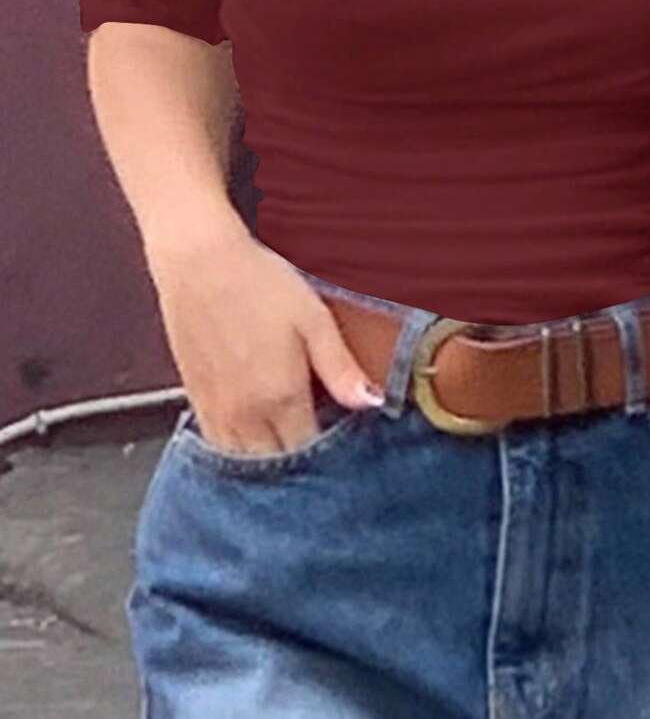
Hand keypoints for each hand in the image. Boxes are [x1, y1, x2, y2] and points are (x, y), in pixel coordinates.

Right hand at [148, 226, 383, 455]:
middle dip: (300, 468)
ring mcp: (216, 412)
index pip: (310, 451)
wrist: (199, 262)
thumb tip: (372, 403)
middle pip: (277, 466)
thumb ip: (341, 367)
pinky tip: (257, 437)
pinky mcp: (195, 401)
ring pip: (244, 464)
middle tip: (322, 454)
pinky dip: (238, 452)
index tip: (347, 448)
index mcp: (280, 397)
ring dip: (268, 463)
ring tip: (291, 446)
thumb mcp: (313, 317)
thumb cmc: (259, 283)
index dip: (331, 455)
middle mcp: (245, 415)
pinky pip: (218, 447)